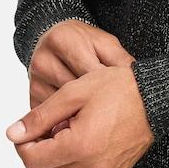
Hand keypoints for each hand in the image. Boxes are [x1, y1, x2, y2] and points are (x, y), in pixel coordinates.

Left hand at [6, 64, 154, 167]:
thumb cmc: (116, 89)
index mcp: (79, 147)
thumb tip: (12, 134)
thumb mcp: (72, 94)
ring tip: (65, 130)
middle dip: (36, 151)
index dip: (22, 143)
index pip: (31, 159)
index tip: (28, 126)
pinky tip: (78, 140)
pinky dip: (70, 164)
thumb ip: (39, 117)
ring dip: (53, 158)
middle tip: (46, 126)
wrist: (155, 98)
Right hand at [27, 20, 134, 136]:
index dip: (109, 89)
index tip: (124, 102)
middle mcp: (44, 59)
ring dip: (82, 118)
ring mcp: (35, 80)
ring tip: (102, 126)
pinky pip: (53, 117)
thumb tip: (136, 79)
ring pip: (63, 108)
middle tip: (116, 120)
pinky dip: (69, 123)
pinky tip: (84, 127)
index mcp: (62, 40)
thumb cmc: (84, 42)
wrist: (54, 41)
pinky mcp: (32, 96)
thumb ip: (119, 59)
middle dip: (97, 106)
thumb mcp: (104, 43)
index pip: (90, 72)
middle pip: (75, 92)